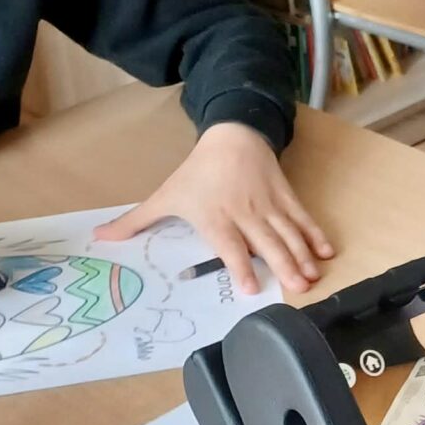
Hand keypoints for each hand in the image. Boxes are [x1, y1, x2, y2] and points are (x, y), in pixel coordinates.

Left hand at [96, 124, 332, 298]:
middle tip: (299, 288)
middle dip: (285, 264)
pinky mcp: (285, 195)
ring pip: (288, 232)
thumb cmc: (197, 172)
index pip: (230, 245)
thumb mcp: (166, 195)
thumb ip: (135, 221)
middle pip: (267, 242)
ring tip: (313, 276)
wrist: (232, 135)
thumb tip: (98, 238)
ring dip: (303, 255)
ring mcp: (268, 204)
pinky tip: (326, 251)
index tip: (252, 289)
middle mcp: (244, 213)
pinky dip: (315, 234)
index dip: (242, 266)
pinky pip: (302, 217)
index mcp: (216, 217)